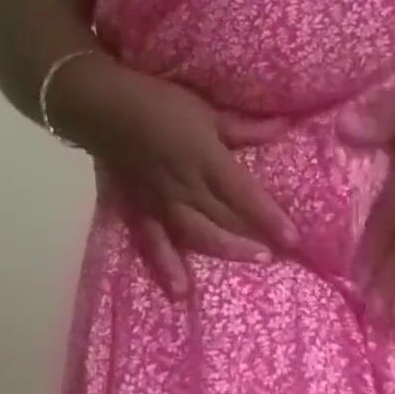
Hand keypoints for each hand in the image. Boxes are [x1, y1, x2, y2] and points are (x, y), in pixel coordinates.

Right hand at [54, 57, 296, 297]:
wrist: (100, 107)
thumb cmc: (157, 102)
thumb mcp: (205, 110)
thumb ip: (243, 128)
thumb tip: (284, 128)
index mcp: (204, 159)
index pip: (243, 194)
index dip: (269, 218)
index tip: (293, 238)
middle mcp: (185, 187)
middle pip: (224, 219)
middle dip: (253, 237)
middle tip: (280, 253)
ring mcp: (161, 203)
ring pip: (197, 235)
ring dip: (225, 251)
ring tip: (252, 262)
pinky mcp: (139, 211)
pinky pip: (154, 243)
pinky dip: (167, 267)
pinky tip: (180, 291)